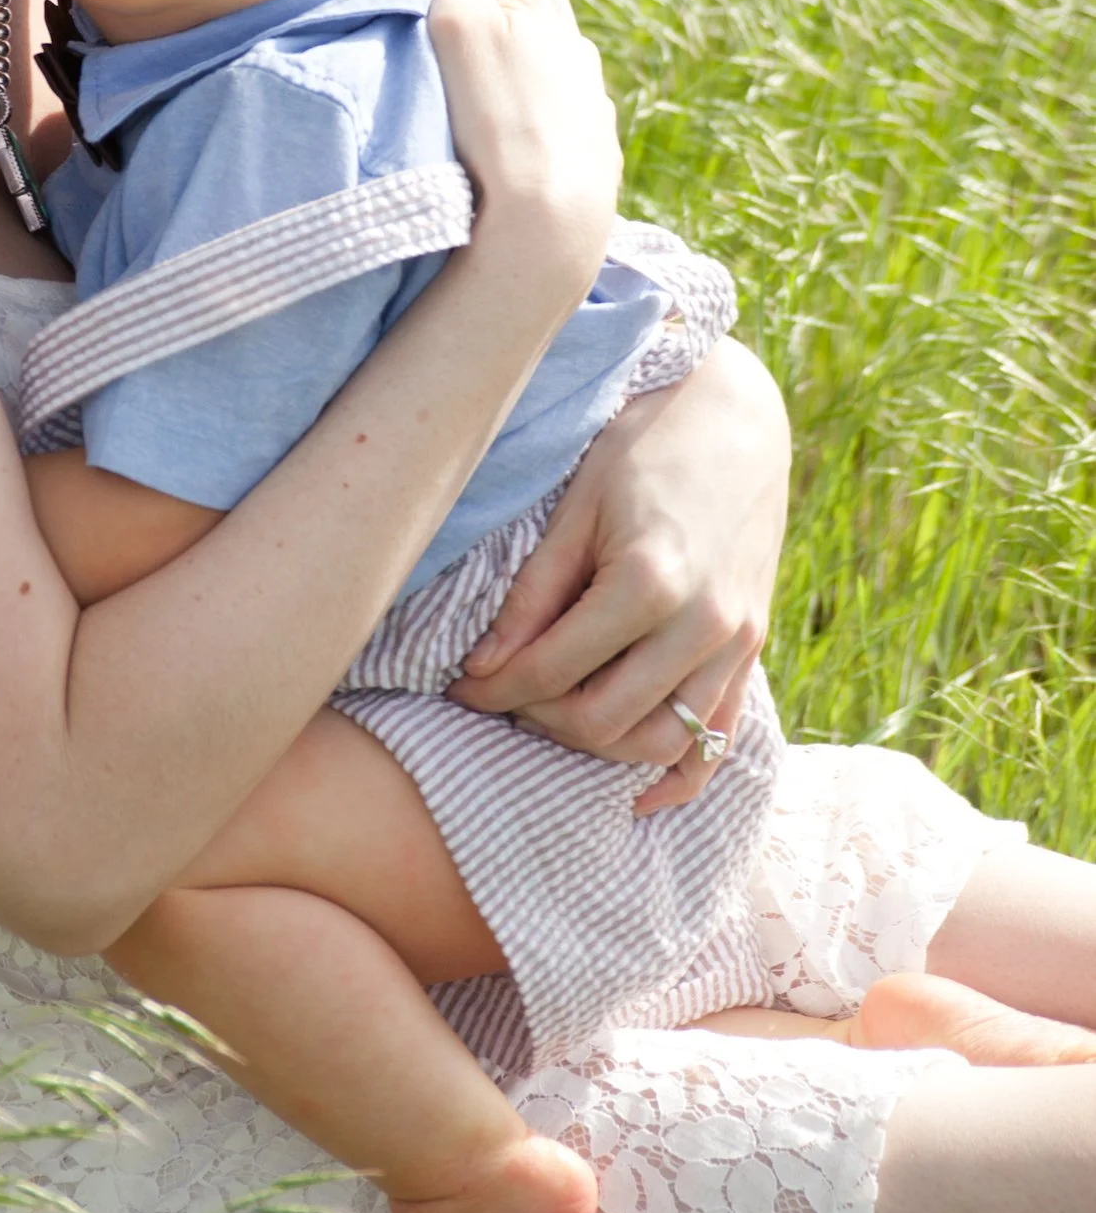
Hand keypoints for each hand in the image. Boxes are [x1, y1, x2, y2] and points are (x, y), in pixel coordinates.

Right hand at [427, 0, 619, 288]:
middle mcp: (579, 45)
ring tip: (472, 133)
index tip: (420, 45)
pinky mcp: (595, 150)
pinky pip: (547, 128)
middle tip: (441, 91)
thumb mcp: (459, 27)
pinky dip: (525, 135)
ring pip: (529, 82)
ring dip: (502, 96)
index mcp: (547, 5)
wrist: (552, 216)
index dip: (443, 9)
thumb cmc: (498, 118)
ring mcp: (591, 100)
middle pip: (509, 34)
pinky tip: (504, 161)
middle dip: (477, 52)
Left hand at [449, 339, 789, 807]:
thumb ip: (534, 594)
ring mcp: (737, 643)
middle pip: (602, 722)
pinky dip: (676, 776)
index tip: (458, 685)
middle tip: (498, 695)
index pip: (552, 672)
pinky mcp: (753, 650)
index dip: (494, 689)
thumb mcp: (576, 507)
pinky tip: (633, 793)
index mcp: (650, 582)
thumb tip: (482, 666)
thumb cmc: (645, 445)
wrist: (739, 418)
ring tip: (550, 716)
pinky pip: (718, 741)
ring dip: (597, 748)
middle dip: (536, 720)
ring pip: (660, 744)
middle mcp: (703, 624)